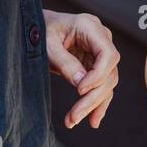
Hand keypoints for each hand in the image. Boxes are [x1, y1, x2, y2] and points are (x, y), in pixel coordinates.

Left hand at [44, 10, 119, 128]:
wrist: (37, 25)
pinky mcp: (96, 64)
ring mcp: (100, 51)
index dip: (98, 75)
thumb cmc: (40, 30)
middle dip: (93, 97)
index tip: (79, 90)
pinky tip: (93, 120)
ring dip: (92, 105)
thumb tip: (81, 86)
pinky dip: (96, 103)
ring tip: (72, 121)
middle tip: (74, 117)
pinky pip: (102, 86)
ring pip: (107, 83)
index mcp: (90, 26)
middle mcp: (101, 38)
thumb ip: (65, 62)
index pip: (108, 54)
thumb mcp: (47, 45)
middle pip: (109, 72)